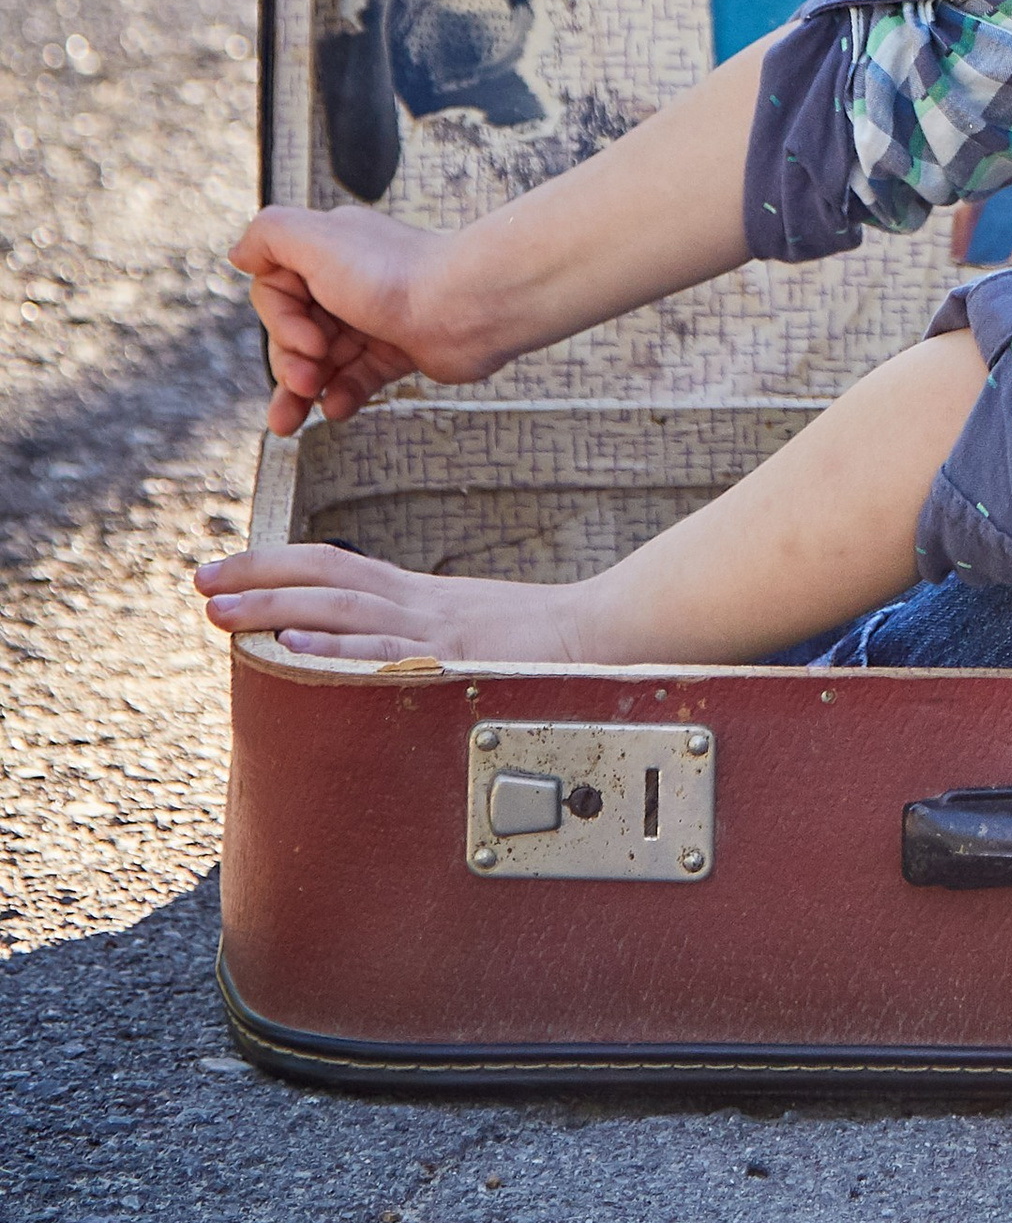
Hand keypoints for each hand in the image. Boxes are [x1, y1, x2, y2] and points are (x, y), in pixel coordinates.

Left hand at [195, 539, 584, 666]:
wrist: (599, 632)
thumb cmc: (533, 636)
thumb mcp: (459, 620)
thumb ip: (407, 625)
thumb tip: (350, 639)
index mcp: (413, 592)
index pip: (330, 562)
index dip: (270, 563)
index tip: (219, 571)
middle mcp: (415, 603)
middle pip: (323, 578)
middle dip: (255, 580)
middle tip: (201, 586)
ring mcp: (434, 630)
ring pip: (342, 609)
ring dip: (276, 609)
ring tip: (224, 613)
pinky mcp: (455, 660)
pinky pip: (386, 654)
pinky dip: (336, 650)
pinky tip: (295, 650)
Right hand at [231, 204, 492, 436]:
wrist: (464, 308)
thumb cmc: (396, 275)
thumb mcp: (316, 240)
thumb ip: (269, 235)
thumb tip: (238, 254)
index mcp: (327, 251)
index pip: (276, 293)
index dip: (280, 322)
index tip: (304, 339)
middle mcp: (349, 281)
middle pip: (294, 332)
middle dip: (289, 363)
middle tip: (305, 379)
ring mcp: (373, 317)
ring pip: (322, 361)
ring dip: (301, 392)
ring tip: (290, 421)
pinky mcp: (397, 349)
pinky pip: (356, 378)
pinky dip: (342, 395)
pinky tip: (337, 408)